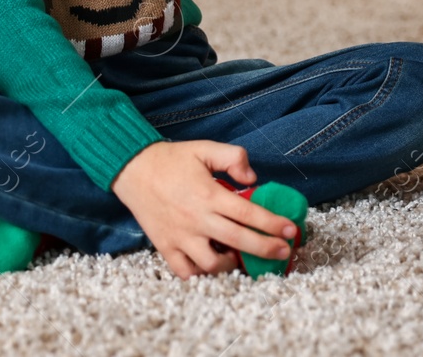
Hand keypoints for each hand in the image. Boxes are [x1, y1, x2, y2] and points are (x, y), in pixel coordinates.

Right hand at [110, 140, 299, 279]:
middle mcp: (196, 219)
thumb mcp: (205, 149)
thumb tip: (253, 178)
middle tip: (283, 251)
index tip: (290, 230)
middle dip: (266, 248)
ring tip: (242, 259)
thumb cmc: (172, 159)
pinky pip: (185, 271)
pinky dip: (200, 274)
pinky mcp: (165, 246)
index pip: (248, 213)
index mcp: (209, 195)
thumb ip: (234, 158)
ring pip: (211, 264)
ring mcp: (180, 236)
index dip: (272, 223)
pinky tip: (212, 266)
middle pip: (238, 241)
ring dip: (231, 265)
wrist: (132, 169)